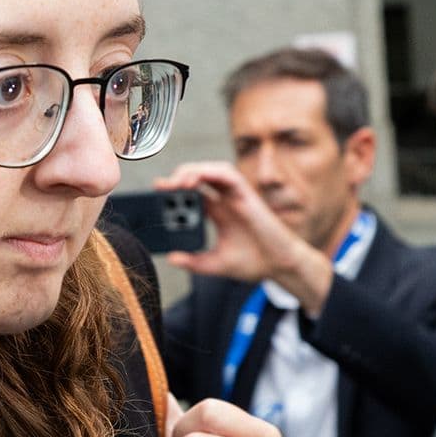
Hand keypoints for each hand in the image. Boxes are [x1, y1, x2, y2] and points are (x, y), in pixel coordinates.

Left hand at [155, 162, 333, 312]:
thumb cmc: (253, 262)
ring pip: (211, 170)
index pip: (192, 192)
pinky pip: (228, 174)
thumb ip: (194, 262)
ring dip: (192, 170)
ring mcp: (236, 196)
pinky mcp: (247, 194)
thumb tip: (171, 258)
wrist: (279, 266)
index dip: (174, 188)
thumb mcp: (215, 264)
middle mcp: (225, 200)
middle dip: (178, 177)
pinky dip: (210, 172)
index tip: (157, 191)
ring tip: (176, 182)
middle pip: (199, 177)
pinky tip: (195, 180)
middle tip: (162, 187)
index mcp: (217, 212)